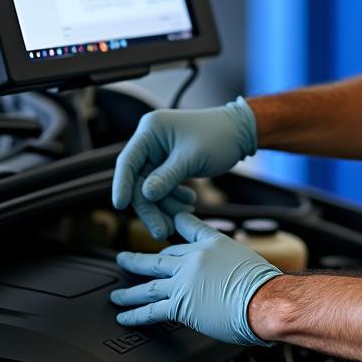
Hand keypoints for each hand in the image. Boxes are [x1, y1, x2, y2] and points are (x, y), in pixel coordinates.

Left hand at [110, 212, 280, 345]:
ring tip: (117, 294)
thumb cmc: (264, 283)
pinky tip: (124, 316)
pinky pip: (151, 310)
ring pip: (149, 284)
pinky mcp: (180, 304)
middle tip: (124, 259)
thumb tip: (229, 274)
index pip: (186, 234)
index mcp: (212, 243)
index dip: (173, 233)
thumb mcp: (246, 257)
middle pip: (160, 258)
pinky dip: (134, 314)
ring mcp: (184, 281)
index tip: (166, 226)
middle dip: (139, 261)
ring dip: (130, 291)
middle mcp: (194, 258)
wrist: (265, 298)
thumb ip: (229, 261)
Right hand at [111, 98, 256, 238]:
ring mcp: (159, 152)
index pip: (127, 161)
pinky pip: (164, 186)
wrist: (241, 132)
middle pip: (139, 180)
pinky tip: (189, 203)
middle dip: (151, 207)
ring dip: (165, 205)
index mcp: (151, 130)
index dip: (122, 185)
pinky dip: (174, 198)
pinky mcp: (169, 163)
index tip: (120, 207)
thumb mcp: (193, 158)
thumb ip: (167, 177)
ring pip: (152, 187)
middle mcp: (151, 140)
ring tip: (184, 216)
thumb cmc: (219, 137)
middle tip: (162, 231)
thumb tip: (144, 196)